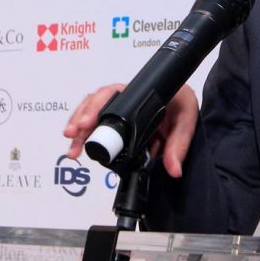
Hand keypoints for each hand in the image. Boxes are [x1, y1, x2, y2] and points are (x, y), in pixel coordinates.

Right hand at [63, 83, 198, 177]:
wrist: (184, 103)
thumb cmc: (183, 104)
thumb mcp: (186, 120)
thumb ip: (179, 144)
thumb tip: (173, 169)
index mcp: (138, 91)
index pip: (110, 95)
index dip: (95, 109)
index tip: (86, 125)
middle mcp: (125, 96)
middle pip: (95, 103)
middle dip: (80, 120)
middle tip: (72, 137)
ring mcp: (119, 107)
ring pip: (92, 112)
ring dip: (79, 129)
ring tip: (73, 149)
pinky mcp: (117, 119)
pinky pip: (97, 122)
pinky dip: (85, 134)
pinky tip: (78, 145)